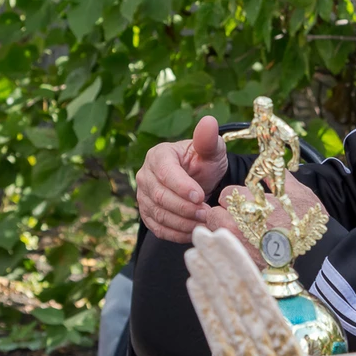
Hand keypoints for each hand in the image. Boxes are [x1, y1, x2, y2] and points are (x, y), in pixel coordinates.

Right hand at [136, 115, 228, 242]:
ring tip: (203, 223)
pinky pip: (157, 228)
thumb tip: (209, 122)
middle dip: (184, 207)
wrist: (199, 180)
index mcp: (159, 155)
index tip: (200, 196)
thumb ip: (208, 139)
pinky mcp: (147, 214)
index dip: (181, 186)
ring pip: (158, 214)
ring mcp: (143, 196)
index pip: (165, 172)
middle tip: (206, 213)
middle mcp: (145, 175)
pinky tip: (193, 232)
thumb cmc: (204, 162)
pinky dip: (175, 233)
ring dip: (182, 222)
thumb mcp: (211, 150)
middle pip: (160, 196)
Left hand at [209, 173, 326, 266]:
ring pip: (215, 234)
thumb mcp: (298, 192)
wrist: (317, 256)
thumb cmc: (307, 223)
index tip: (244, 203)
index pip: (226, 193)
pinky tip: (244, 249)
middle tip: (238, 219)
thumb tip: (270, 169)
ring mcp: (236, 244)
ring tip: (241, 235)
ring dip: (223, 232)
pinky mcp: (240, 261)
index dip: (235, 197)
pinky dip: (229, 249)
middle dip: (223, 215)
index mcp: (248, 201)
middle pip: (213, 214)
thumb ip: (279, 178)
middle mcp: (237, 222)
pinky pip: (223, 252)